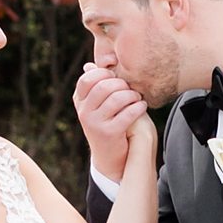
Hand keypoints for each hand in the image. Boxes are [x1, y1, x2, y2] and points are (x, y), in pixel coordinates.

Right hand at [76, 61, 151, 180]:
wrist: (109, 157)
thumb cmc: (108, 123)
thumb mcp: (97, 105)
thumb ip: (95, 86)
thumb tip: (89, 66)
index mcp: (79, 101)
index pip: (88, 79)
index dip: (104, 74)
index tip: (117, 78)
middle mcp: (83, 112)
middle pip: (103, 86)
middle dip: (122, 84)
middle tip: (131, 89)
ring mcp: (94, 123)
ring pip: (116, 98)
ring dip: (132, 95)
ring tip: (137, 98)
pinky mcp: (108, 133)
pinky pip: (127, 113)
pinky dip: (138, 107)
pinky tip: (142, 107)